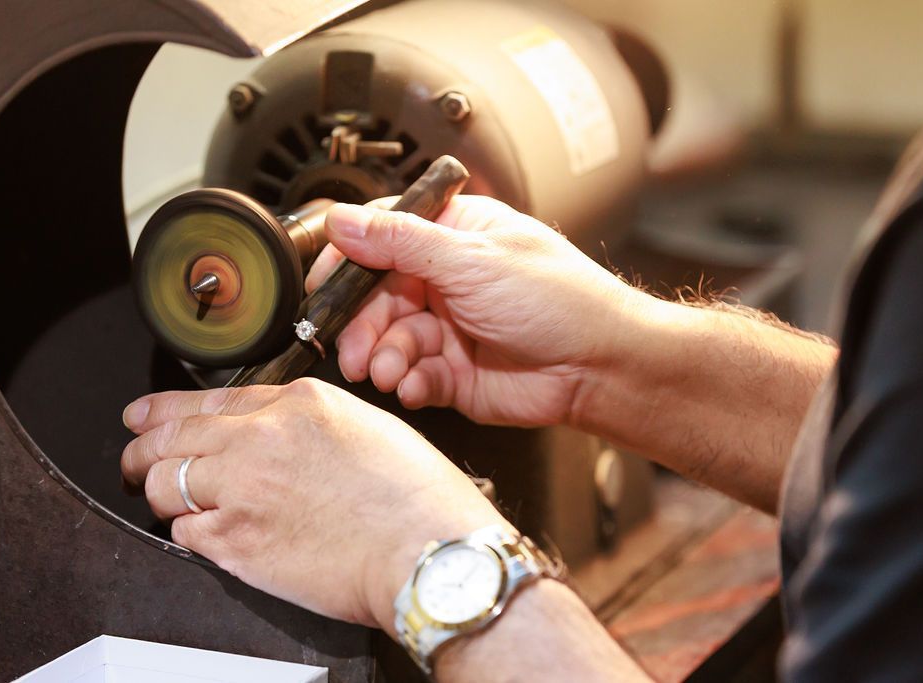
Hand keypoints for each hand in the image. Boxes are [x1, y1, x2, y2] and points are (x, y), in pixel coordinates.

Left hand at [120, 379, 506, 629]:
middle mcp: (263, 437)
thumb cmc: (418, 498)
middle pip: (174, 434)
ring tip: (157, 497)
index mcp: (302, 402)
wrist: (428, 551)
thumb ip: (312, 423)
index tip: (147, 415)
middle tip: (133, 457)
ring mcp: (243, 488)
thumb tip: (276, 436)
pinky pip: (184, 530)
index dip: (168, 409)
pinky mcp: (235, 540)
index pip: (213, 398)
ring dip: (158, 489)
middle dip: (143, 447)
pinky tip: (204, 532)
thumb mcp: (370, 430)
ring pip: (164, 480)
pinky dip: (188, 531)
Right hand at [306, 196, 635, 426]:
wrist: (600, 365)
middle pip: (375, 298)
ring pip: (389, 341)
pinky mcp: (453, 372)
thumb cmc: (560, 300)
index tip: (323, 289)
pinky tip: (416, 386)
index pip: (379, 239)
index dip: (346, 264)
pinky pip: (412, 376)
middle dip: (360, 327)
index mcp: (452, 236)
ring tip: (391, 371)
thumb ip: (400, 244)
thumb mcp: (472, 260)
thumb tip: (344, 222)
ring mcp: (448, 327)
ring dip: (383, 358)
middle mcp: (445, 279)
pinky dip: (408, 383)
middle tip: (353, 350)